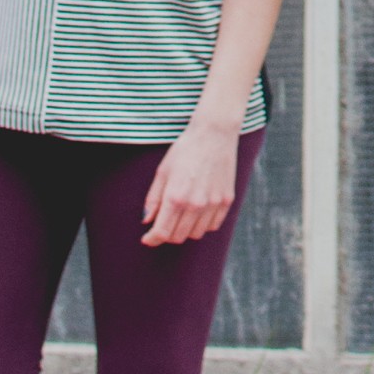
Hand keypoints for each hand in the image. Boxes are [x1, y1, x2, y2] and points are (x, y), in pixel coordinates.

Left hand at [142, 114, 239, 246]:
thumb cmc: (185, 150)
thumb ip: (153, 199)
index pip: (162, 233)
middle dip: (166, 234)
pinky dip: (203, 224)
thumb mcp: (162, 171)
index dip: (152, 239)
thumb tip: (147, 221)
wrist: (214, 133)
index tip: (148, 238)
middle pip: (178, 237)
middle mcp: (195, 204)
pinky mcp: (227, 200)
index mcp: (176, 197)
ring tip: (181, 215)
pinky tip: (197, 212)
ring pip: (195, 234)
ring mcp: (213, 203)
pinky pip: (213, 226)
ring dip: (185, 230)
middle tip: (164, 222)